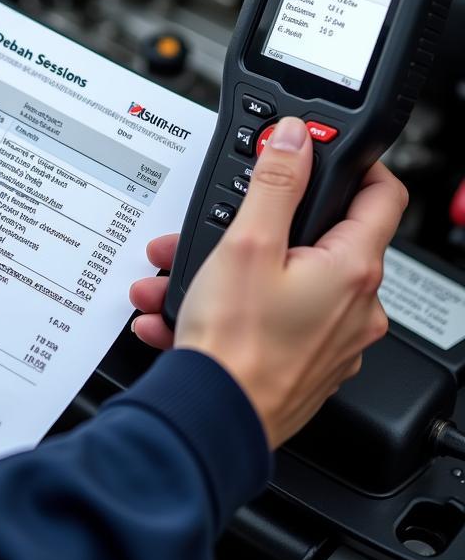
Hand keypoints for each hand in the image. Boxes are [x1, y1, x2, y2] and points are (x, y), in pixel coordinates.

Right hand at [129, 117, 406, 448]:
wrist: (215, 421)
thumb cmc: (237, 344)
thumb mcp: (247, 244)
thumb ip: (276, 184)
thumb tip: (297, 139)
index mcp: (353, 269)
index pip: (383, 194)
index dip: (356, 165)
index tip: (321, 154)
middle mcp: (355, 306)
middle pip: (313, 240)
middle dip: (252, 226)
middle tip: (213, 226)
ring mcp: (331, 339)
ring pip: (280, 281)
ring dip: (223, 271)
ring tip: (176, 274)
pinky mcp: (304, 363)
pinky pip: (267, 319)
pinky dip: (225, 308)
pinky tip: (177, 313)